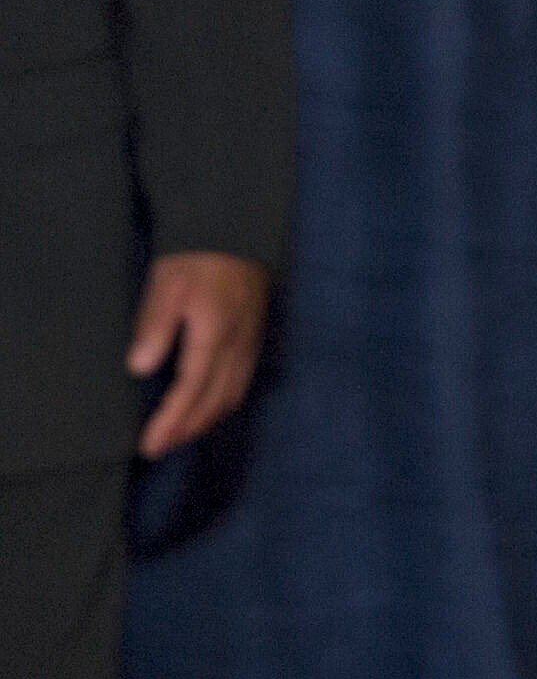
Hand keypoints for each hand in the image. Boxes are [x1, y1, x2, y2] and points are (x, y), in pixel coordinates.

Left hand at [126, 251, 270, 456]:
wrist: (235, 231)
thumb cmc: (195, 259)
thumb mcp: (166, 285)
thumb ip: (154, 326)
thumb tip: (140, 369)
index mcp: (213, 337)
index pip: (190, 392)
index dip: (170, 423)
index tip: (149, 444)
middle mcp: (236, 347)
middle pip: (214, 402)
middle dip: (186, 430)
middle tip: (159, 447)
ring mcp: (250, 343)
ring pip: (232, 396)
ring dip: (205, 421)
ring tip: (180, 434)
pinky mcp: (255, 337)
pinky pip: (242, 382)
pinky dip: (223, 404)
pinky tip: (210, 406)